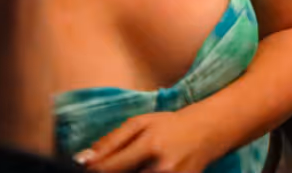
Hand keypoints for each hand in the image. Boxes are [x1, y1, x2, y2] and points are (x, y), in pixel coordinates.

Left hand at [77, 106, 226, 171]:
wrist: (210, 131)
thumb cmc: (171, 125)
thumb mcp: (141, 123)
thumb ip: (111, 141)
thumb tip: (82, 160)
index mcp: (150, 145)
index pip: (108, 169)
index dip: (94, 170)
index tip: (89, 167)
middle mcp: (162, 168)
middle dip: (114, 172)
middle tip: (119, 164)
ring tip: (135, 163)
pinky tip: (146, 168)